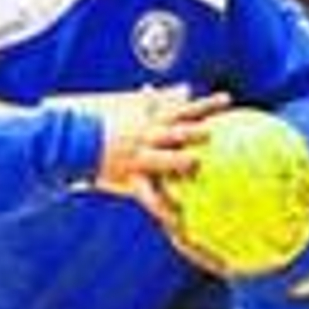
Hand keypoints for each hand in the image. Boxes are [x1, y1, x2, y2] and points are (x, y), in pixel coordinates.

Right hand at [93, 87, 229, 220]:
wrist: (80, 143)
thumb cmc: (115, 128)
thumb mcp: (139, 112)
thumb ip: (162, 102)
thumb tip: (183, 88)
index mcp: (154, 123)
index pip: (185, 110)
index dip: (206, 105)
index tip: (228, 100)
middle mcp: (149, 138)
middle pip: (174, 132)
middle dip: (191, 131)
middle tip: (211, 132)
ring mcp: (140, 158)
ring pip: (160, 159)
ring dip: (176, 160)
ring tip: (194, 163)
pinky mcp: (132, 178)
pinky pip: (148, 195)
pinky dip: (162, 208)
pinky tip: (177, 220)